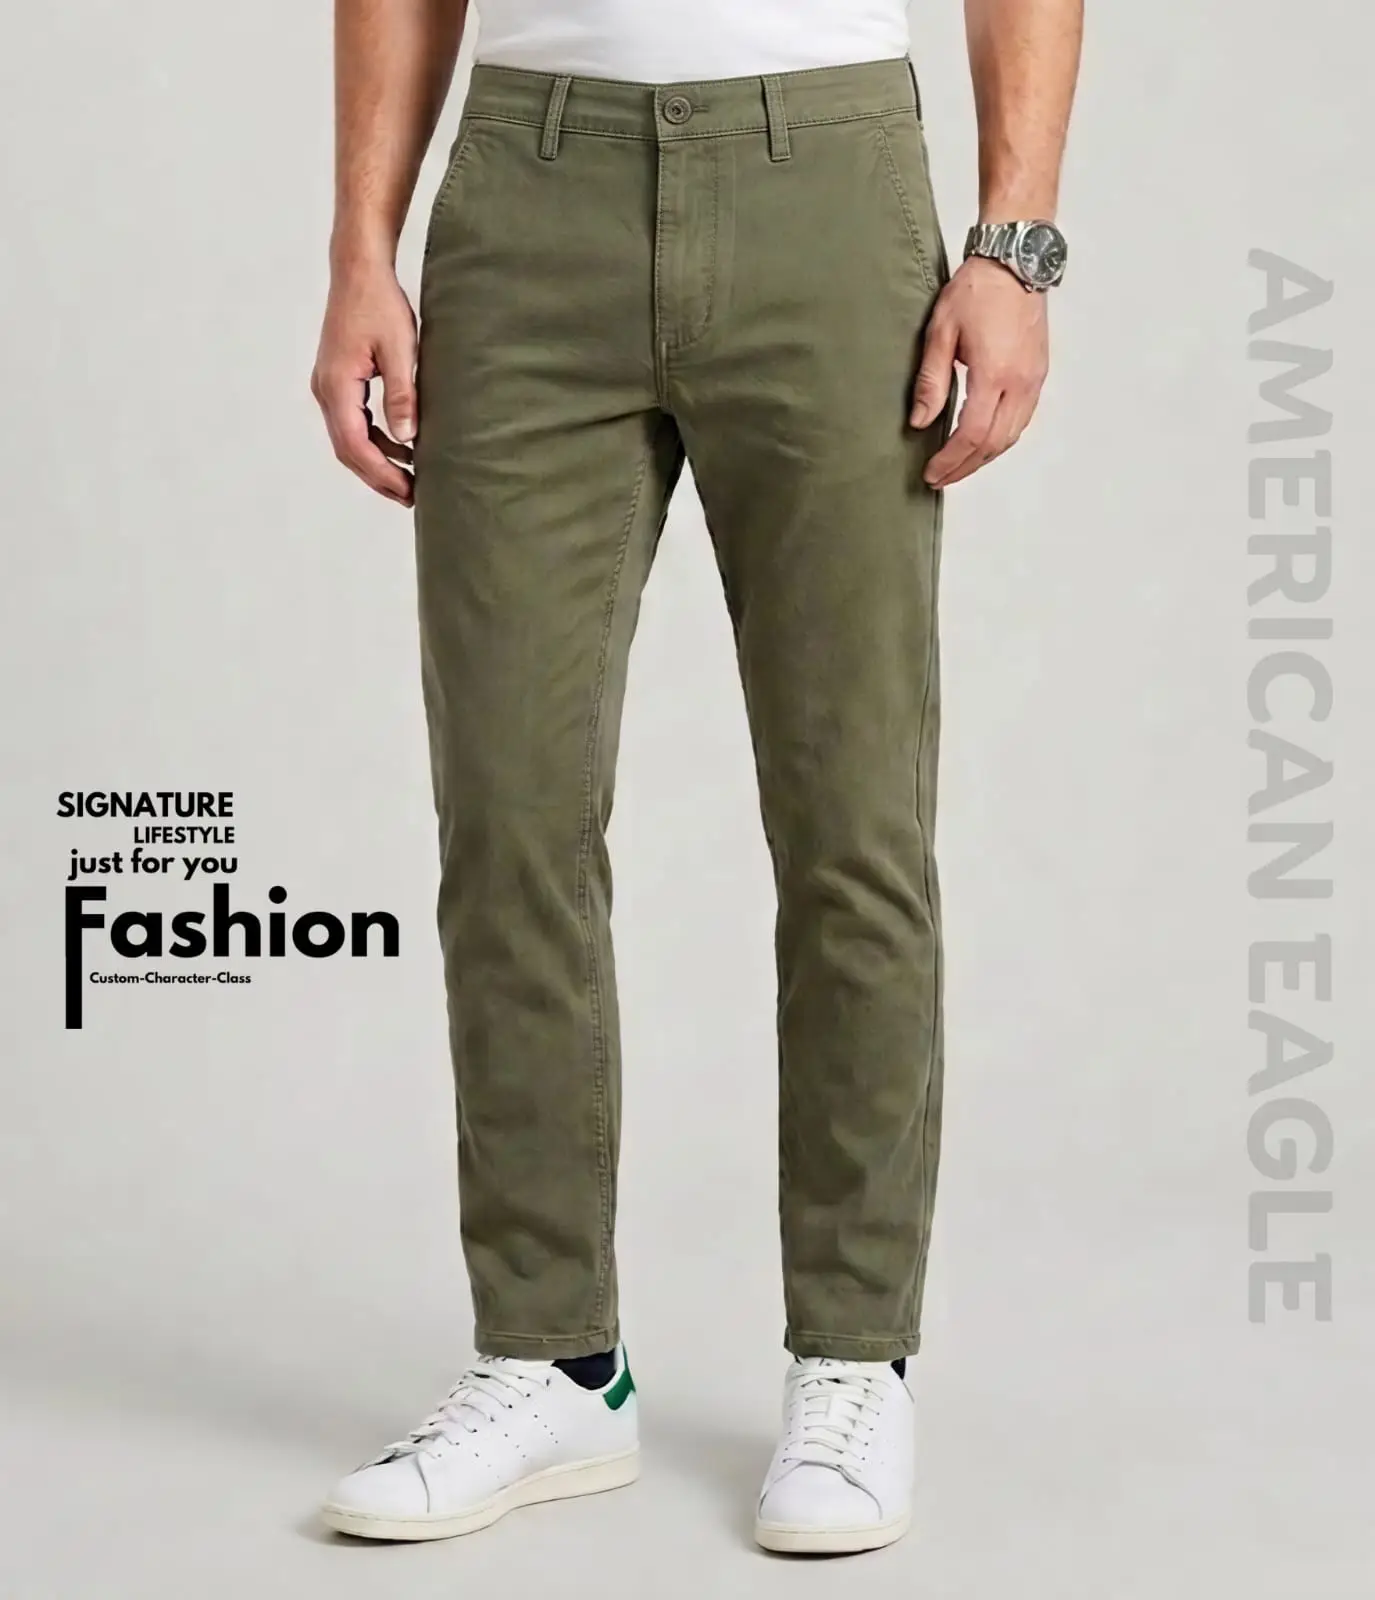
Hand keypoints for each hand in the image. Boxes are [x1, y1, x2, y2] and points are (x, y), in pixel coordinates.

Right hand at [311, 263, 417, 505]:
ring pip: (349, 438)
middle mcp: (325, 390)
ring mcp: (328, 386)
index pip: (356, 445)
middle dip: (379, 476)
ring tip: (409, 480)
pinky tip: (401, 448)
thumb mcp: (400, 349)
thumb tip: (406, 438)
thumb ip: (402, 395)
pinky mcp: (338, 381)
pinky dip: (375, 440)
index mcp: (337, 385)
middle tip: (411, 497)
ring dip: (377, 461)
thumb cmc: (380, 302)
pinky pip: (353, 422)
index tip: (408, 491)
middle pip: (348, 450)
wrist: (359, 270)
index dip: (382, 474)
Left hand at [910, 257, 1049, 488]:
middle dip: (965, 467)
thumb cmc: (977, 289)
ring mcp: (1033, 380)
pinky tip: (982, 442)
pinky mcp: (1038, 374)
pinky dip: (1000, 439)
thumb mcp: (941, 332)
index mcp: (994, 374)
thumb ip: (931, 381)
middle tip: (940, 478)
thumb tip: (921, 422)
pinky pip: (1021, 420)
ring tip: (957, 466)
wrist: (1014, 262)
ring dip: (983, 457)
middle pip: (993, 444)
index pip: (971, 435)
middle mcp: (1020, 382)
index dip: (950, 460)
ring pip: (1011, 436)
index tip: (931, 473)